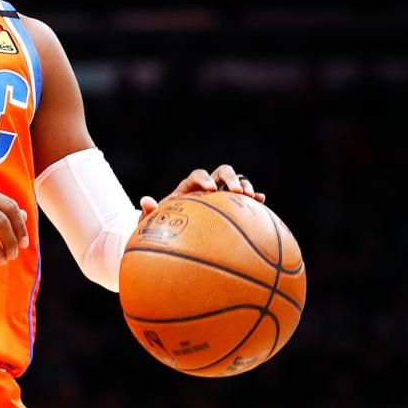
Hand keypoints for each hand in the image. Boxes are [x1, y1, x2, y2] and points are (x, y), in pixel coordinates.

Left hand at [138, 164, 265, 216]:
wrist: (175, 234)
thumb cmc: (164, 226)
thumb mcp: (153, 222)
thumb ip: (149, 212)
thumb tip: (145, 201)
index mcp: (189, 187)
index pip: (197, 175)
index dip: (204, 179)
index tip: (209, 189)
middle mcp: (207, 187)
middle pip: (222, 172)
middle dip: (229, 178)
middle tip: (235, 191)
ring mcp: (221, 196)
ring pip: (236, 182)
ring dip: (244, 185)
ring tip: (252, 196)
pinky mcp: (231, 206)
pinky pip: (245, 200)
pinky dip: (253, 199)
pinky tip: (262, 203)